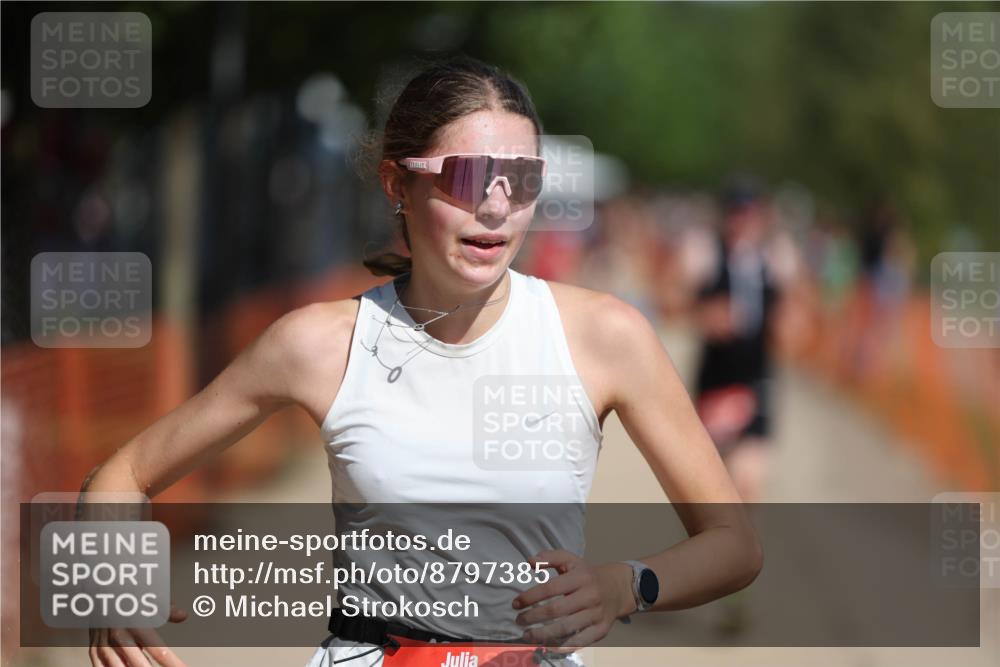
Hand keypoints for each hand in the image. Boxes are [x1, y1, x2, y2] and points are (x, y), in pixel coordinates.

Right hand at [89, 604, 187, 666]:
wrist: (96, 594)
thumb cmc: (125, 598)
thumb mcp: (147, 600)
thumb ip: (167, 610)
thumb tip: (183, 615)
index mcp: (136, 625)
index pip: (159, 651)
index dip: (173, 663)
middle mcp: (119, 637)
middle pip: (139, 665)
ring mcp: (105, 646)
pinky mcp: (95, 652)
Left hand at [512, 550, 635, 649]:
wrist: (618, 588)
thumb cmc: (587, 574)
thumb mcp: (571, 560)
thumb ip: (550, 557)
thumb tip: (529, 561)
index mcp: (580, 577)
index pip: (550, 588)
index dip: (530, 597)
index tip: (515, 604)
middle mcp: (589, 596)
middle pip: (556, 610)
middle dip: (533, 617)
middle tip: (519, 621)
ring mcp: (596, 614)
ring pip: (566, 627)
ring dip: (544, 634)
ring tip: (528, 636)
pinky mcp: (601, 629)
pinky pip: (581, 641)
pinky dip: (564, 646)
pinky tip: (548, 647)